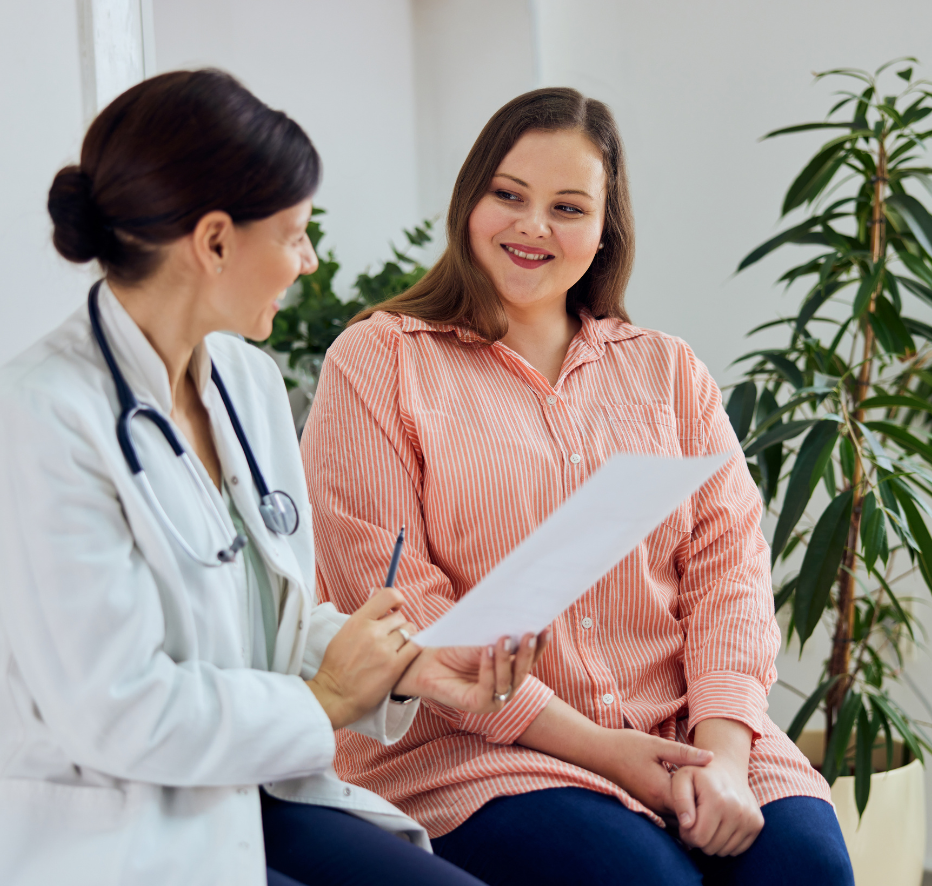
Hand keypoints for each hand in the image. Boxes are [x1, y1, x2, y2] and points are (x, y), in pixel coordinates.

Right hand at [307, 587, 418, 728]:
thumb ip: (364, 617)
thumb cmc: (337, 665)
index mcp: (358, 620)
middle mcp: (373, 631)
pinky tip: (405, 654)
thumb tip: (378, 597)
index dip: (397, 600)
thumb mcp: (344, 632)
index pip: (388, 595)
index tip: (395, 608)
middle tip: (391, 637)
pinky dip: (412, 649)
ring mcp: (385, 648)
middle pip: (400, 617)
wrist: (335, 694)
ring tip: (396, 649)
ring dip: (406, 638)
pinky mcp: (395, 666)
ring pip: (410, 631)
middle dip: (398, 625)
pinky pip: (415, 647)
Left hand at [393, 630, 549, 713]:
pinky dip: (489, 668)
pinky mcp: (477, 706)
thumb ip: (501, 636)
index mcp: (511, 671)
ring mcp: (493, 699)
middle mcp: (506, 687)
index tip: (547, 627)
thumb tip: (521, 620)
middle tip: (530, 633)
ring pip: (507, 680)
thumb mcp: (481, 639)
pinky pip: (488, 688)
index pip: (530, 658)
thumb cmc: (455, 648)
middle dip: (528, 652)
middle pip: (523, 670)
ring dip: (507, 658)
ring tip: (504, 638)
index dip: (540, 645)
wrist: (425, 662)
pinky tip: (487, 651)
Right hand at [586, 728, 714, 815]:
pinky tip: (687, 795)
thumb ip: (683, 753)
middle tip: (716, 793)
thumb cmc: (626, 746)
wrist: (599, 752)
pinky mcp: (646, 805)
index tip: (717, 785)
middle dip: (703, 809)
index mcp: (661, 791)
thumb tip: (711, 757)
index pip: (694, 807)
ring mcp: (650, 808)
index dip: (708, 799)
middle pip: (688, 818)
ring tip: (704, 795)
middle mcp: (656, 805)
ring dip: (691, 811)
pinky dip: (680, 810)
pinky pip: (668, 816)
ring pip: (678, 819)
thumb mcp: (656, 744)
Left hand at [672, 718, 763, 855]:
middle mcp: (738, 810)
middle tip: (695, 821)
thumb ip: (679, 799)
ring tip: (708, 821)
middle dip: (699, 838)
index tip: (685, 821)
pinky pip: (737, 850)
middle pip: (711, 847)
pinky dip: (726, 842)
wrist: (727, 767)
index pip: (698, 838)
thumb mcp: (682, 779)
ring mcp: (751, 818)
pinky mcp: (758, 824)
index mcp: (717, 799)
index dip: (686, 833)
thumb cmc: (699, 775)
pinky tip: (720, 824)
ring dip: (712, 841)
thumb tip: (686, 824)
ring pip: (724, 851)